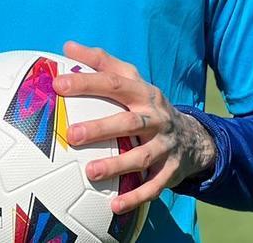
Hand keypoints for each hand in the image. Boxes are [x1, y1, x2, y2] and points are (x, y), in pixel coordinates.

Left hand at [53, 41, 216, 214]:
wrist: (193, 136)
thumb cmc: (147, 104)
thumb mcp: (131, 79)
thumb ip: (102, 62)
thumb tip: (68, 45)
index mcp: (143, 93)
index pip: (113, 83)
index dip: (87, 82)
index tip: (58, 84)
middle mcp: (156, 117)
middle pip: (129, 121)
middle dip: (101, 128)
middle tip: (72, 135)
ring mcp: (165, 145)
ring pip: (142, 156)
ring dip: (117, 165)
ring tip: (91, 173)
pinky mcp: (171, 170)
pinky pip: (154, 186)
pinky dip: (136, 196)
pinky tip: (114, 206)